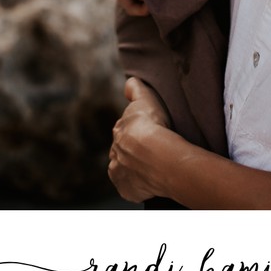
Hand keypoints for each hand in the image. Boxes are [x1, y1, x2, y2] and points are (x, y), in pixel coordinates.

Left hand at [108, 78, 170, 200]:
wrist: (155, 154)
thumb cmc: (152, 125)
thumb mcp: (144, 98)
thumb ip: (135, 89)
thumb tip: (129, 81)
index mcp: (119, 130)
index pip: (124, 132)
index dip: (136, 133)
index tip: (148, 134)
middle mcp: (115, 152)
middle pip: (123, 152)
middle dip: (133, 152)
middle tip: (151, 153)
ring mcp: (119, 172)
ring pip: (124, 170)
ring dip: (134, 169)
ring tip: (152, 170)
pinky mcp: (126, 190)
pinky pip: (130, 189)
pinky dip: (138, 187)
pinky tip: (150, 184)